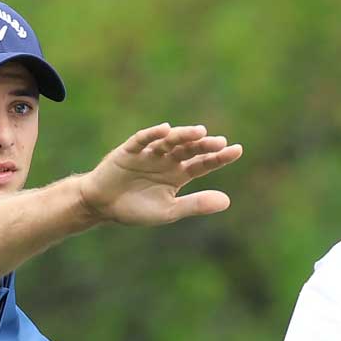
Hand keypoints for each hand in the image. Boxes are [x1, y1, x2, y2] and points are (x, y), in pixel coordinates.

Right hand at [80, 123, 242, 224]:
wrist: (103, 207)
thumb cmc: (137, 209)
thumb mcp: (169, 210)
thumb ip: (196, 204)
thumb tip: (227, 201)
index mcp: (179, 174)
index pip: (203, 163)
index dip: (220, 157)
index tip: (237, 149)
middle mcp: (167, 160)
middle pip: (189, 149)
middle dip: (204, 145)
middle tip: (219, 142)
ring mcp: (149, 153)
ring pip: (169, 141)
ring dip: (183, 135)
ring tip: (199, 132)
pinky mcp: (129, 151)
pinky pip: (142, 140)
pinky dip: (152, 134)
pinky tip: (164, 130)